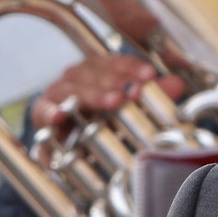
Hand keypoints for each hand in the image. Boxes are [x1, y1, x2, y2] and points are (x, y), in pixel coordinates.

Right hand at [29, 54, 181, 132]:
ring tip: (112, 102)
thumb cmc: (100, 127)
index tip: (149, 76)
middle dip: (115, 80)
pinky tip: (59, 117)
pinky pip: (42, 110)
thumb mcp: (129, 113)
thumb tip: (176, 84)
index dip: (130, 66)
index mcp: (97, 73)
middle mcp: (75, 78)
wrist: (68, 155)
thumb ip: (151, 97)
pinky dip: (50, 112)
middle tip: (133, 92)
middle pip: (91, 70)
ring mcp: (56, 94)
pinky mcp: (42, 115)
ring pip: (71, 87)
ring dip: (93, 94)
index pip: (113, 61)